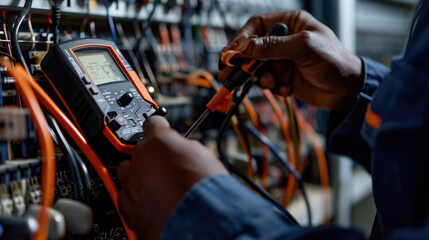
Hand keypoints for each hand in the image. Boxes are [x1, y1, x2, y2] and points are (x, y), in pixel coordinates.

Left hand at [118, 116, 226, 238]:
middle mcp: (140, 159)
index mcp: (159, 142)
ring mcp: (131, 183)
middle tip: (165, 164)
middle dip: (151, 154)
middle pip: (139, 148)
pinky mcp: (127, 206)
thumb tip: (179, 148)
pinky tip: (151, 200)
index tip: (159, 128)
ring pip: (126, 170)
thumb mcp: (202, 155)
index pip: (153, 123)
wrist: (200, 222)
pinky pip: (125, 193)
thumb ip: (183, 146)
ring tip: (156, 183)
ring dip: (138, 173)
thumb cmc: (205, 191)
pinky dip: (136, 195)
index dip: (159, 126)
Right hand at [218, 10, 363, 110]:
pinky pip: (268, 82)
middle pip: (252, 48)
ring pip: (257, 67)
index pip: (256, 26)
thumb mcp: (303, 47)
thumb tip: (245, 47)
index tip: (230, 53)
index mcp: (290, 23)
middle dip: (242, 63)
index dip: (241, 39)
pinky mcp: (283, 77)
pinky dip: (275, 87)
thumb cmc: (334, 61)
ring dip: (261, 77)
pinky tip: (288, 88)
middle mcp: (284, 40)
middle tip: (227, 74)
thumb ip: (273, 46)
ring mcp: (282, 60)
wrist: (348, 91)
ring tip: (272, 83)